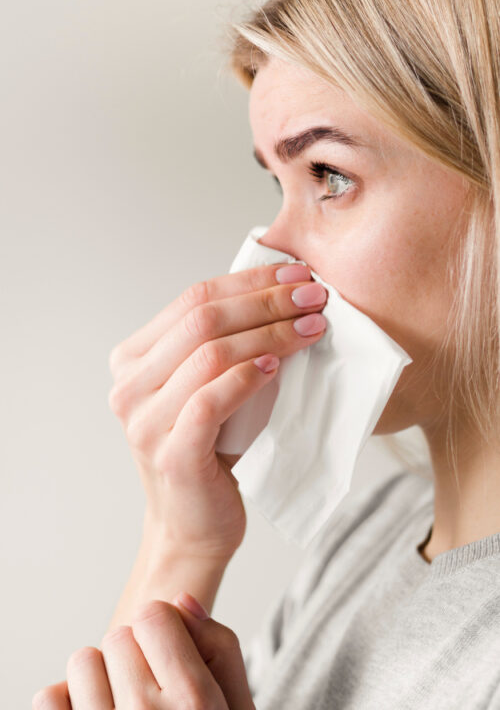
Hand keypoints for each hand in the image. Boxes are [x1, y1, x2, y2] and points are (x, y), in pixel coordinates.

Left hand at [32, 595, 254, 708]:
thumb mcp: (236, 702)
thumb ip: (218, 645)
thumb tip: (181, 601)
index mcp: (192, 700)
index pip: (153, 615)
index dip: (163, 629)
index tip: (169, 653)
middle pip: (118, 635)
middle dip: (134, 654)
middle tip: (150, 689)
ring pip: (84, 661)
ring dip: (101, 677)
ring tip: (123, 704)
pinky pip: (49, 697)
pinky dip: (67, 702)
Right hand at [108, 262, 326, 560]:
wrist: (192, 525)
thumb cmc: (208, 450)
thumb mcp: (205, 386)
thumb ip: (220, 343)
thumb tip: (280, 291)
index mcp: (132, 359)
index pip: (192, 299)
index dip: (248, 280)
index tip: (296, 273)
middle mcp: (129, 386)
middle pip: (202, 321)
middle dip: (266, 301)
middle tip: (314, 296)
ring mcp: (144, 422)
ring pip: (210, 355)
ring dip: (269, 334)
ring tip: (311, 328)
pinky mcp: (171, 454)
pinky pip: (211, 400)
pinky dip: (247, 377)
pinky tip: (276, 366)